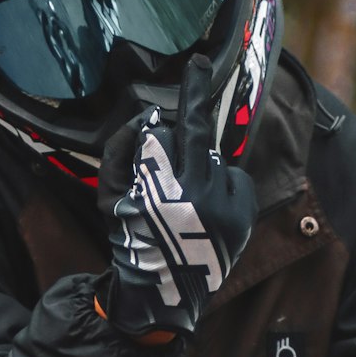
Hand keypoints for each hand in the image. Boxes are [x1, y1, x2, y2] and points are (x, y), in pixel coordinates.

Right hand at [101, 56, 256, 336]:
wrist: (164, 293)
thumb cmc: (131, 239)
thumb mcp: (111, 197)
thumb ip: (122, 153)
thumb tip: (146, 119)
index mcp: (158, 191)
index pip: (162, 134)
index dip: (165, 113)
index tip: (192, 69)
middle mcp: (196, 196)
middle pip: (195, 133)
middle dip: (195, 97)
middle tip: (198, 63)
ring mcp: (225, 207)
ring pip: (212, 158)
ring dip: (199, 164)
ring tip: (187, 195)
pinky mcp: (244, 217)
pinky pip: (235, 178)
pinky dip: (223, 182)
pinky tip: (209, 202)